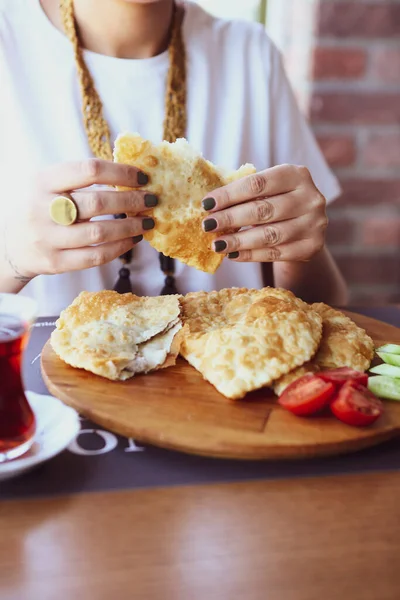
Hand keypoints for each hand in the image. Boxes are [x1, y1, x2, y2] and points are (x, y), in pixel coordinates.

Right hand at [3, 159, 156, 281]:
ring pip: (99, 233)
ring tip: (147, 222)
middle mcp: (43, 208)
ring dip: (130, 227)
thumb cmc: (40, 208)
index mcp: (43, 181)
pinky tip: (132, 240)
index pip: (88, 170)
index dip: (121, 172)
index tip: (143, 177)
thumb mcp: (49, 185)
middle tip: (152, 201)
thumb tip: (131, 176)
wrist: (10, 244)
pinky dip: (119, 248)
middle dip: (131, 200)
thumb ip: (80, 179)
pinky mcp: (55, 262)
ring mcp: (48, 238)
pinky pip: (95, 257)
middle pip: (97, 203)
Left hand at [201, 164, 327, 261]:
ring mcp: (314, 224)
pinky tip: (233, 255)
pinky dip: (250, 255)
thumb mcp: (268, 189)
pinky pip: (275, 253)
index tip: (207, 204)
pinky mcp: (312, 246)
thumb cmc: (277, 201)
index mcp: (296, 175)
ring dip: (238, 241)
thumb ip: (245, 192)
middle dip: (230, 218)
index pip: (257, 184)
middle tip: (207, 226)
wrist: (306, 225)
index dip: (229, 195)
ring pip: (269, 235)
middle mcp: (310, 198)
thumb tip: (209, 205)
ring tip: (217, 244)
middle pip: (262, 210)